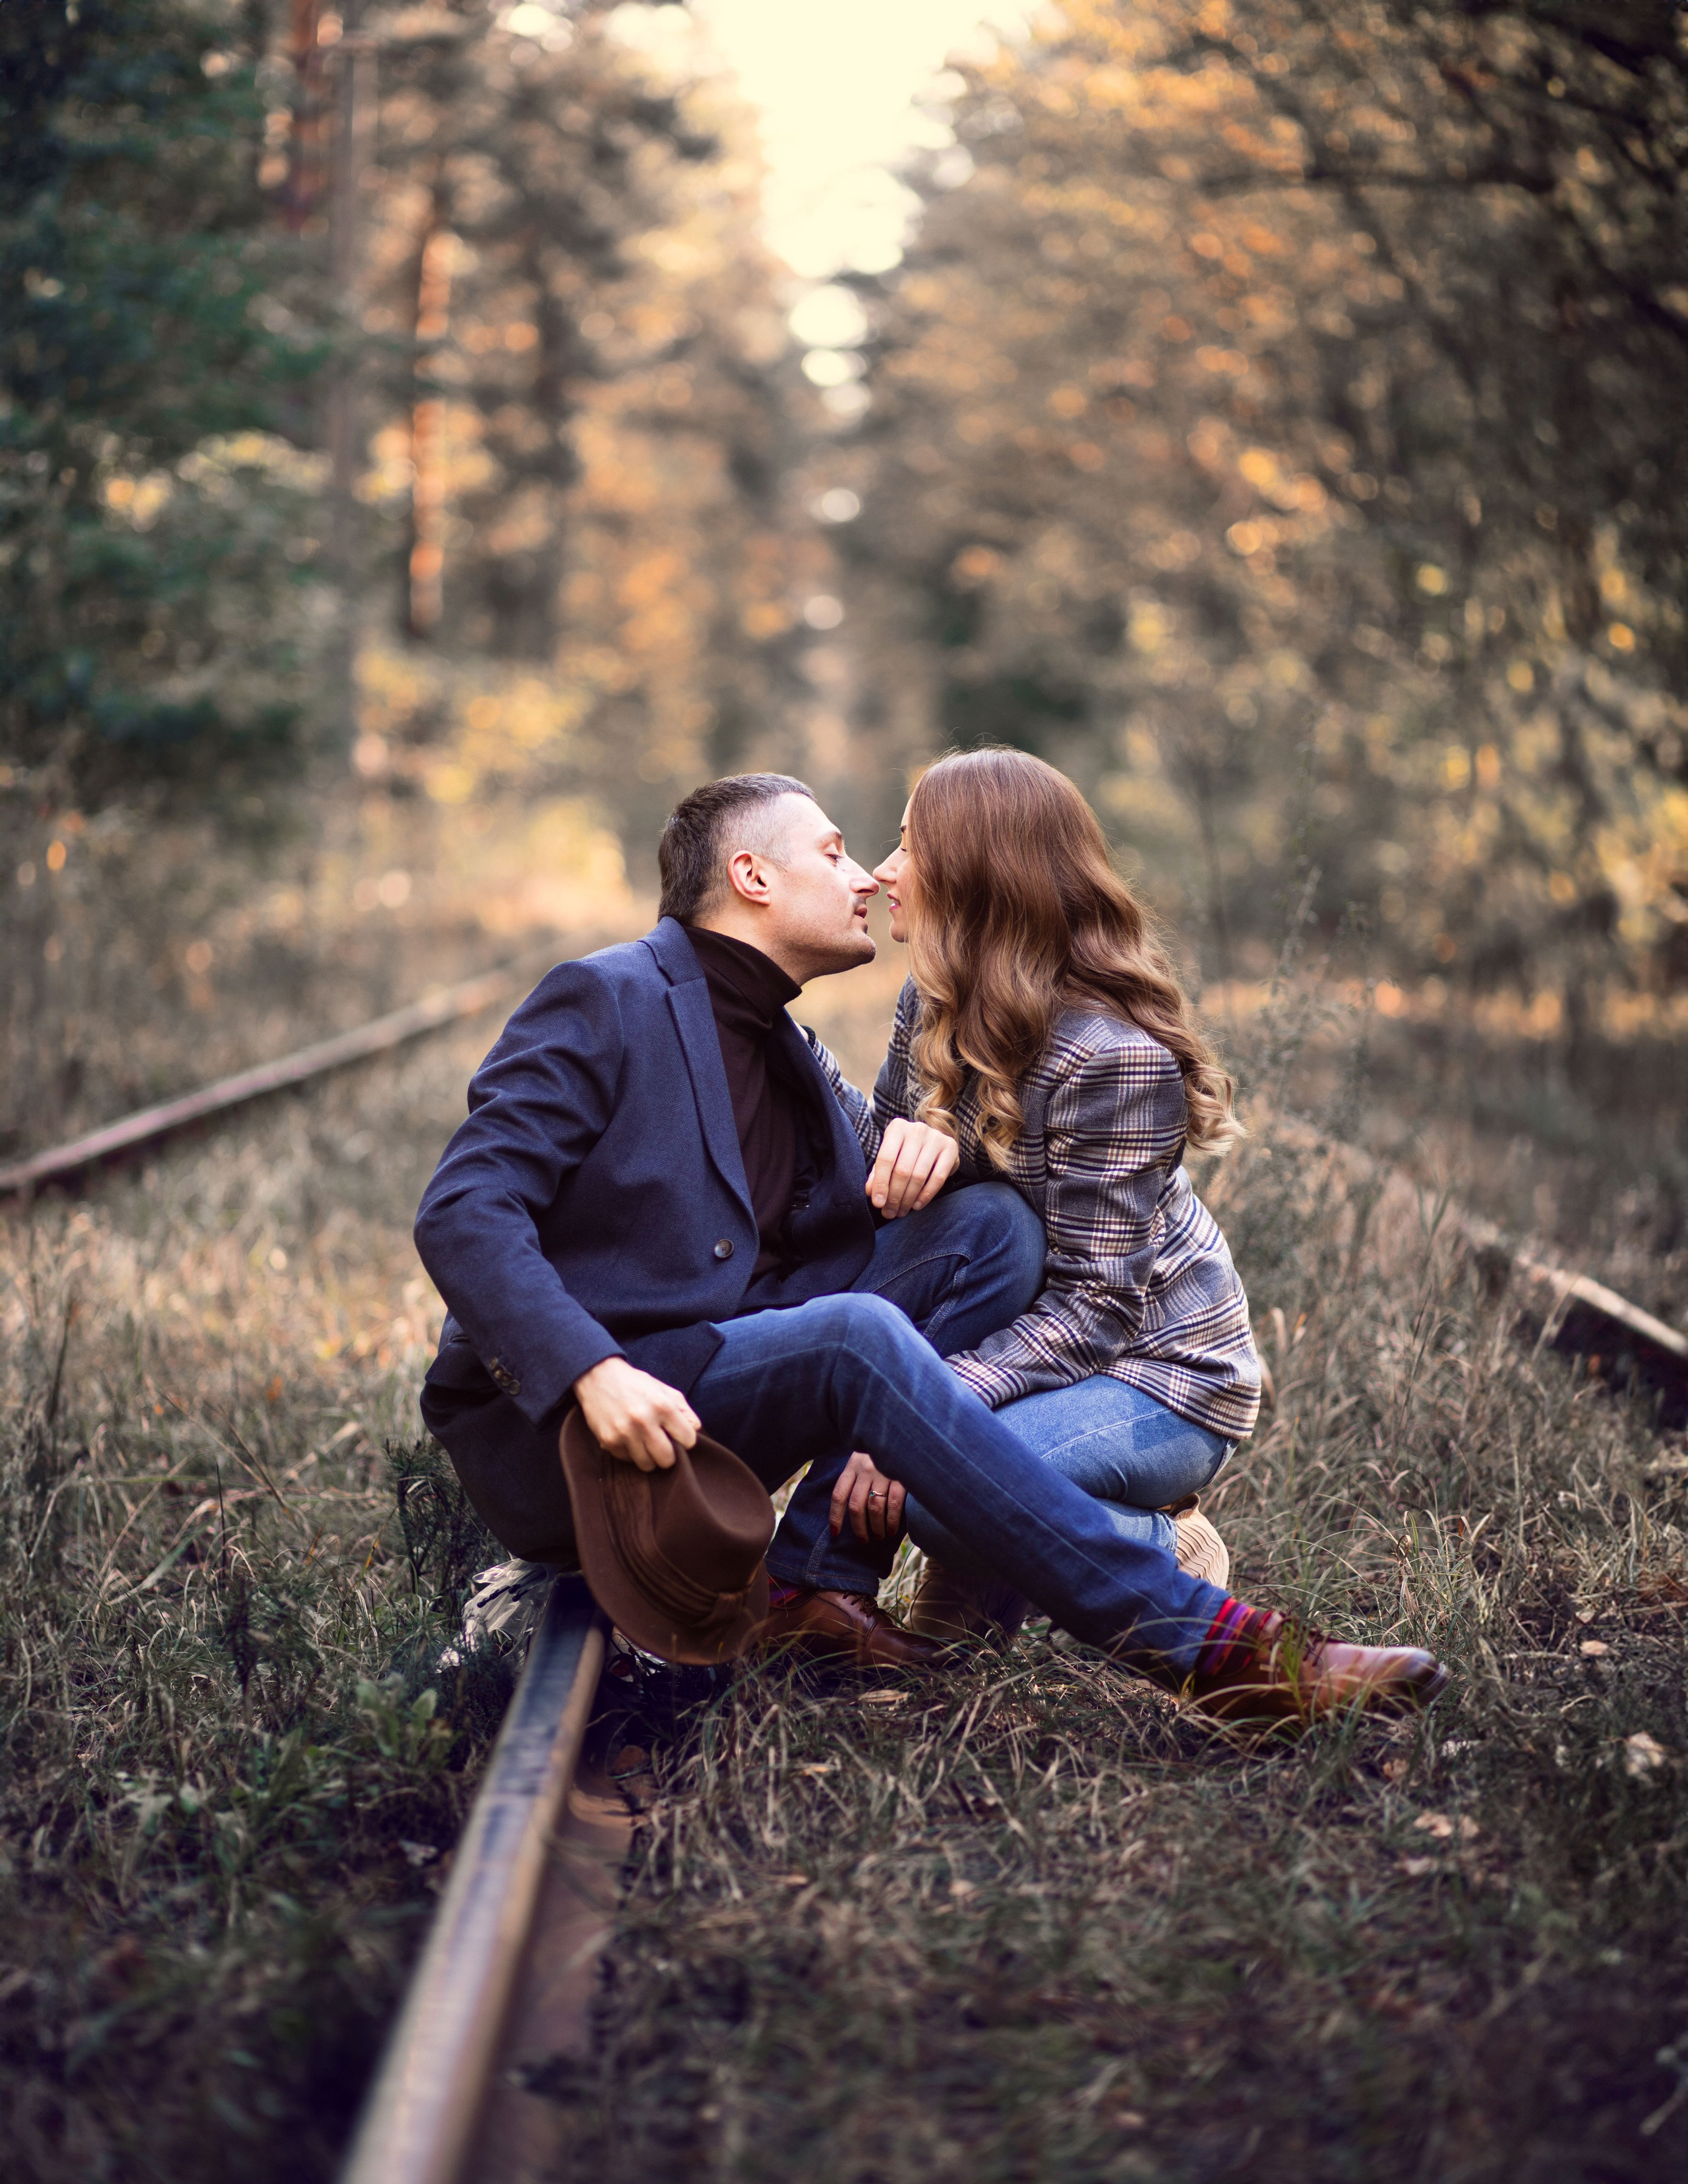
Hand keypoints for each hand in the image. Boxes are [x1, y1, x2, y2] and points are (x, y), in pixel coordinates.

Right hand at [571, 1356, 698, 1471]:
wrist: (598, 1377)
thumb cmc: (636, 1384)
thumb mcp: (664, 1390)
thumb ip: (685, 1410)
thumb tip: (696, 1430)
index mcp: (662, 1406)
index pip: (688, 1440)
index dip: (685, 1439)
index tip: (678, 1436)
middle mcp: (643, 1421)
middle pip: (667, 1459)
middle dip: (669, 1455)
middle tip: (663, 1446)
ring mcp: (624, 1433)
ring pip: (648, 1465)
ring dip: (650, 1458)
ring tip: (646, 1444)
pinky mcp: (609, 1441)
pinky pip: (628, 1460)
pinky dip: (631, 1454)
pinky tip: (629, 1439)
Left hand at [829, 1448, 906, 1542]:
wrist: (903, 1433)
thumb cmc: (880, 1453)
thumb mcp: (862, 1459)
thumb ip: (854, 1478)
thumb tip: (849, 1509)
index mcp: (853, 1466)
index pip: (839, 1494)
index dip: (835, 1516)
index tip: (836, 1533)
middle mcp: (866, 1469)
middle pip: (856, 1505)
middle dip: (858, 1528)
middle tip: (864, 1540)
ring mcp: (884, 1473)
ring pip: (875, 1508)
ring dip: (876, 1527)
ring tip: (879, 1535)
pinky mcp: (901, 1477)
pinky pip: (894, 1504)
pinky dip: (892, 1521)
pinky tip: (892, 1530)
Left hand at [866, 1117, 957, 1218]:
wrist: (933, 1141)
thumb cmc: (905, 1151)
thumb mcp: (890, 1157)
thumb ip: (878, 1173)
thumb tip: (871, 1192)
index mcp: (897, 1127)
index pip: (886, 1158)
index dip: (881, 1183)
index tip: (878, 1203)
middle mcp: (917, 1129)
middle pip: (903, 1169)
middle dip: (894, 1196)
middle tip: (890, 1212)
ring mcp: (936, 1137)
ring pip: (919, 1175)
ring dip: (909, 1198)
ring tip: (901, 1211)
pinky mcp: (950, 1148)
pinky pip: (938, 1177)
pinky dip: (926, 1195)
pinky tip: (917, 1205)